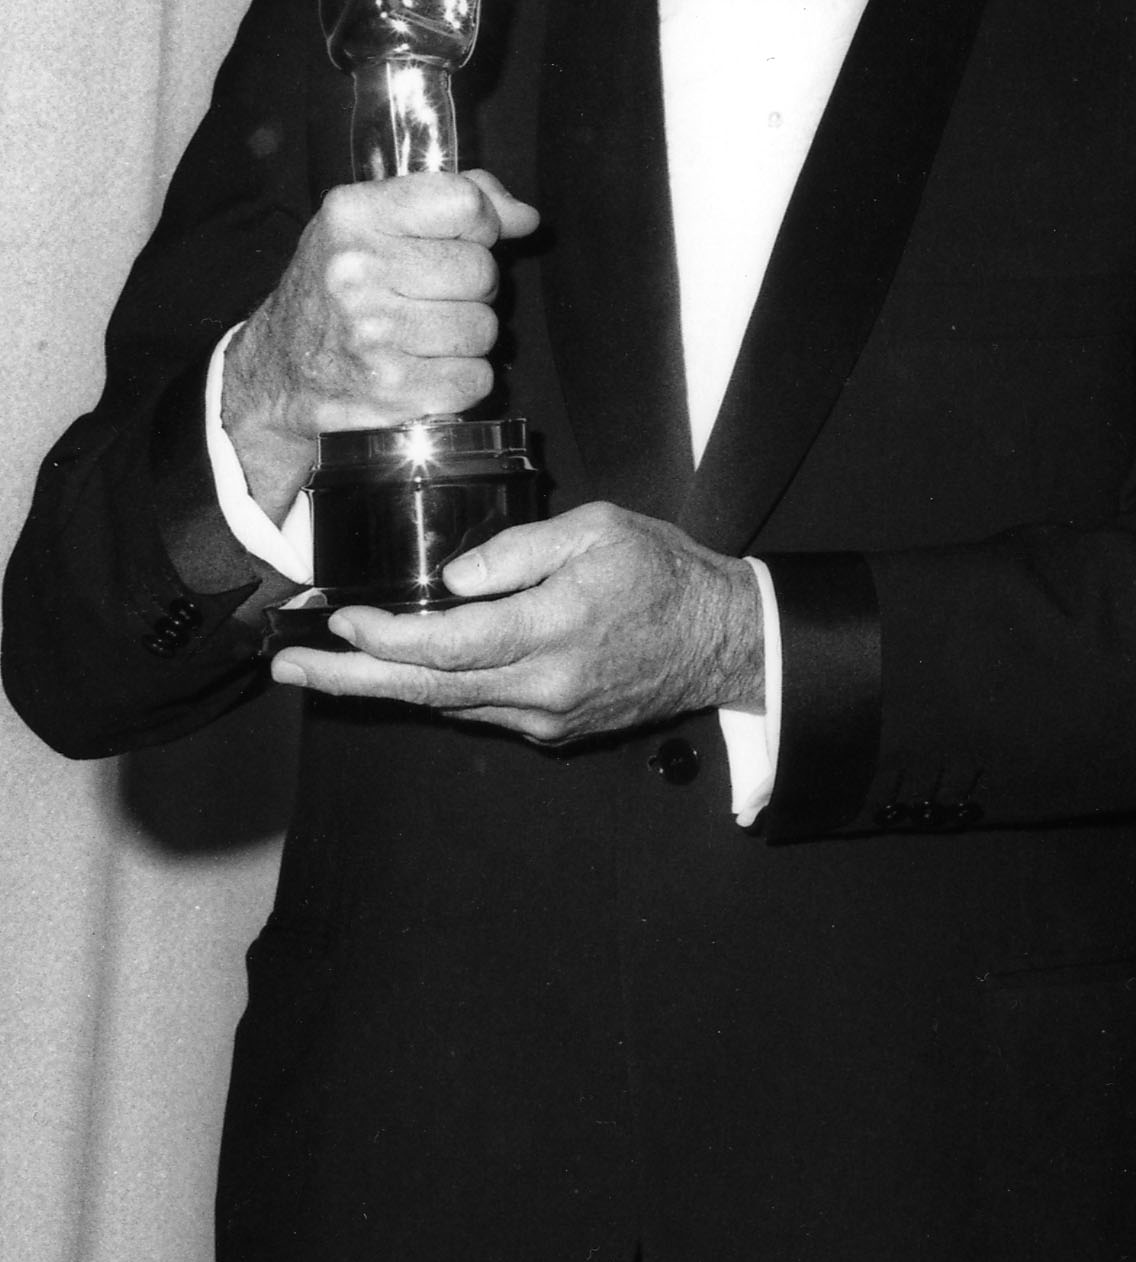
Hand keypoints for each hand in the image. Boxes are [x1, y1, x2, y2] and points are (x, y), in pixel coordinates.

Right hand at [222, 169, 539, 516]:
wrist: (276, 374)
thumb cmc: (335, 289)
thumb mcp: (372, 224)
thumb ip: (452, 201)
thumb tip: (524, 217)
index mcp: (354, 216)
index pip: (465, 203)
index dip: (480, 226)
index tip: (461, 241)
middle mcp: (357, 271)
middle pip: (482, 270)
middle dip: (470, 287)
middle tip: (427, 298)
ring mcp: (373, 334)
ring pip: (485, 328)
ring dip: (466, 337)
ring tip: (421, 335)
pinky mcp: (392, 390)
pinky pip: (476, 380)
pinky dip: (460, 380)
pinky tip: (422, 370)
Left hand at [268, 503, 764, 743]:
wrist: (721, 639)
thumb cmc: (664, 571)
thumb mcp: (597, 530)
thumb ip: (520, 551)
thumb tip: (453, 579)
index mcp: (551, 631)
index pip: (445, 645)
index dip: (382, 637)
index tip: (339, 617)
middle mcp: (541, 687)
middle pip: (424, 691)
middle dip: (348, 678)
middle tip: (288, 667)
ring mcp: (545, 718)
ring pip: (446, 707)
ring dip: (383, 687)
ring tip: (327, 666)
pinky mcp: (553, 731)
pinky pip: (479, 710)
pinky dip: (436, 691)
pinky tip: (407, 672)